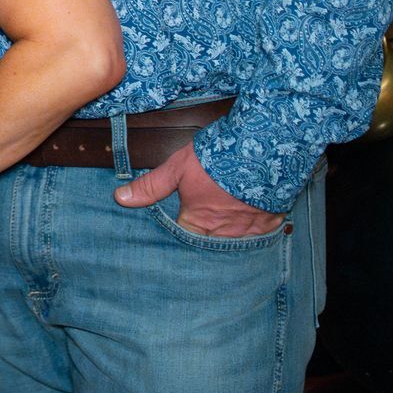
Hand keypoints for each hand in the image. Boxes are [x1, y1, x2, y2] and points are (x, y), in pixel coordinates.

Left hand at [114, 144, 283, 237]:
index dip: (177, 238)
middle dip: (204, 240)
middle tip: (202, 231)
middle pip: (209, 244)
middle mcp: (223, 231)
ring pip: (234, 242)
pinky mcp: (271, 222)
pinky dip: (253, 230)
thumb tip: (121, 198)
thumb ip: (151, 186)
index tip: (175, 232)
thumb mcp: (177, 168)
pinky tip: (249, 221)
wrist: (262, 147)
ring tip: (224, 227)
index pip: (183, 241)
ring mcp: (249, 229)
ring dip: (228, 236)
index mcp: (198, 221)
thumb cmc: (218, 156)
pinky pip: (260, 235)